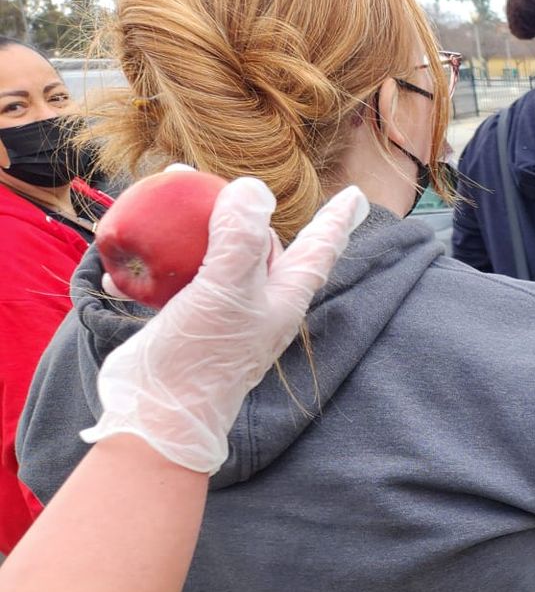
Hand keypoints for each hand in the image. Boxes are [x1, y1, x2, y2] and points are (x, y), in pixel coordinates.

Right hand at [81, 178, 368, 472]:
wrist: (161, 414)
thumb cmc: (203, 354)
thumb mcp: (227, 289)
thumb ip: (242, 238)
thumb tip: (254, 189)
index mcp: (284, 296)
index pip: (319, 248)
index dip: (337, 220)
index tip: (355, 195)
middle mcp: (260, 304)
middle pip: (259, 243)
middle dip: (238, 210)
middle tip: (200, 178)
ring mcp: (225, 314)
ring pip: (213, 256)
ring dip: (189, 229)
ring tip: (161, 199)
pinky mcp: (189, 324)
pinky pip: (174, 284)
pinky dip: (152, 270)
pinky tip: (121, 268)